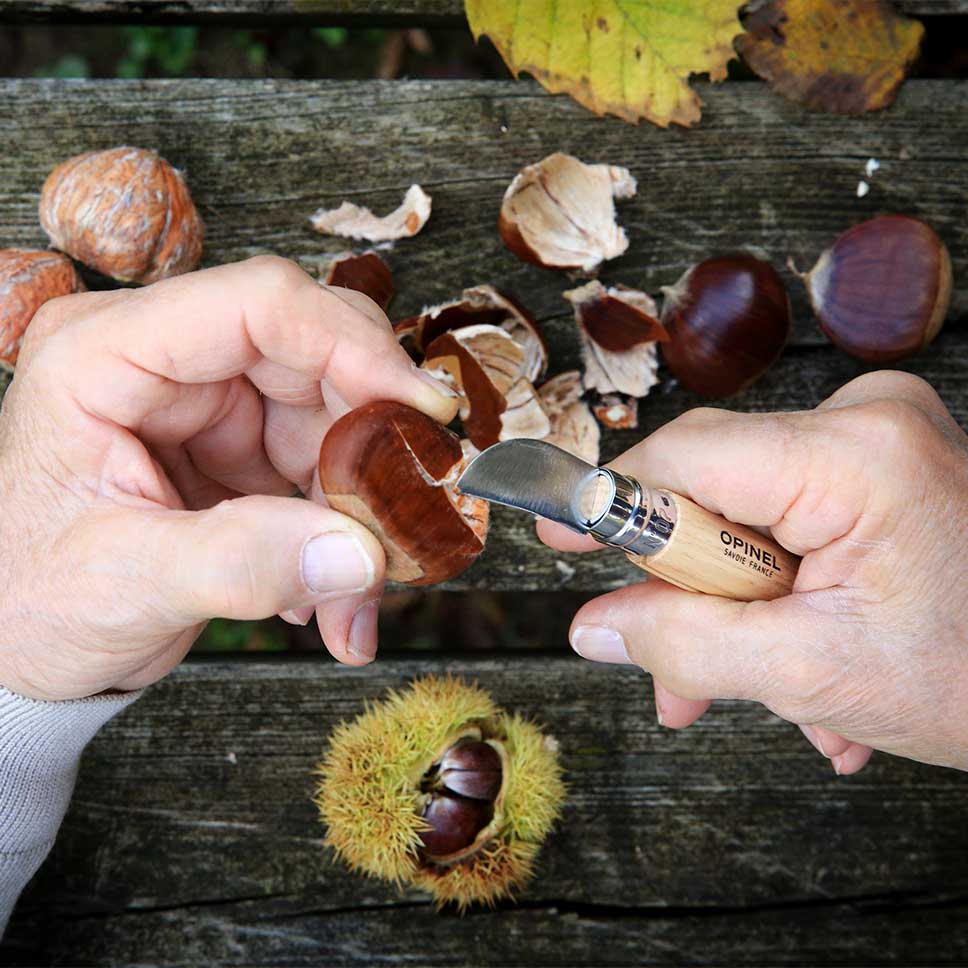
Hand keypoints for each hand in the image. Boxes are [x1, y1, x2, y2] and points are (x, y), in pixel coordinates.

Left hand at [0, 257, 457, 699]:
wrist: (23, 648)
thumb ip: (241, 564)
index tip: (423, 409)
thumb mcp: (125, 583)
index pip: (258, 306)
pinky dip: (343, 532)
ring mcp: (206, 404)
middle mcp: (165, 361)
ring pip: (333, 419)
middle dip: (372, 442)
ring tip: (354, 594)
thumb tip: (358, 554)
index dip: (355, 348)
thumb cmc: (31, 601)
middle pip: (314, 357)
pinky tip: (329, 594)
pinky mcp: (236, 447)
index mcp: (108, 353)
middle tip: (409, 510)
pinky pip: (323, 468)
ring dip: (362, 508)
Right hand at [539, 371, 967, 773]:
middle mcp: (867, 421)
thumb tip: (593, 625)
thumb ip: (685, 644)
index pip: (685, 457)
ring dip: (745, 616)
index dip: (608, 503)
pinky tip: (821, 672)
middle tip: (687, 684)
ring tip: (777, 700)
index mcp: (854, 455)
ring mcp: (880, 438)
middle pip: (714, 497)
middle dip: (694, 599)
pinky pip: (792, 520)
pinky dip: (788, 595)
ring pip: (750, 520)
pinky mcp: (885, 463)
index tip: (556, 535)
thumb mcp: (815, 674)